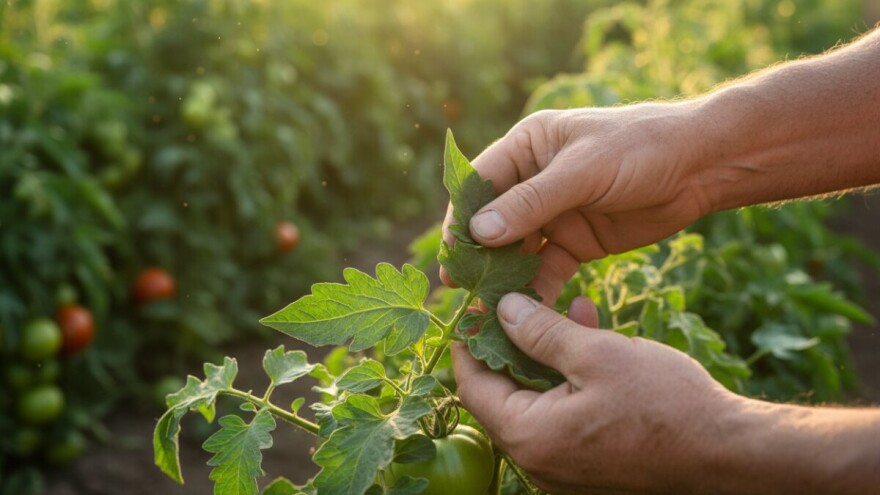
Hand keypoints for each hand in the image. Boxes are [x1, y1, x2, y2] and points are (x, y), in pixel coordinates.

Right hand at [441, 103, 711, 302]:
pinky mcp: (576, 243)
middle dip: (478, 256)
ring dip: (503, 279)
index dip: (461, 218)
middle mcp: (533, 181)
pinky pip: (546, 270)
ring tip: (487, 310)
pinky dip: (536, 291)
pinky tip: (526, 314)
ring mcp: (554, 215)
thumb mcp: (584, 170)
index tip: (451, 254)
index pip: (479, 184)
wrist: (702, 166)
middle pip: (493, 222)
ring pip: (517, 251)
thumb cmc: (641, 148)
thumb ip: (532, 201)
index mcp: (527, 147)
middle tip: (461, 290)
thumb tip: (479, 232)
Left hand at [453, 293, 739, 493]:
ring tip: (573, 309)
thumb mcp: (597, 354)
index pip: (472, 385)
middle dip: (515, 343)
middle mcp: (537, 462)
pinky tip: (593, 339)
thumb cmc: (665, 405)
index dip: (471, 341)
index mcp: (529, 437)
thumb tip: (501, 310)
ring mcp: (563, 470)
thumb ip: (540, 331)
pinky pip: (563, 418)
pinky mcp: (588, 467)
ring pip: (537, 401)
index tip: (476, 306)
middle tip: (524, 301)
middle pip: (503, 394)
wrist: (730, 454)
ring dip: (549, 356)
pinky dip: (570, 381)